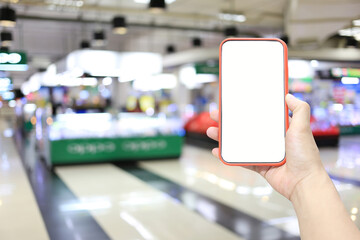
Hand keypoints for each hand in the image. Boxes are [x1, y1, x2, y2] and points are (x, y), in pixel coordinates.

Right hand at [206, 94, 325, 200]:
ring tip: (211, 131)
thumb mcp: (303, 128)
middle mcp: (271, 140)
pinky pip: (240, 160)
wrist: (303, 183)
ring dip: (225, 137)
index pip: (260, 115)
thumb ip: (299, 109)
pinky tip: (217, 151)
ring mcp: (264, 153)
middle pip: (246, 127)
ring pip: (240, 143)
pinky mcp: (259, 166)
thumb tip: (288, 95)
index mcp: (280, 129)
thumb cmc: (305, 155)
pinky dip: (228, 156)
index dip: (247, 109)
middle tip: (216, 115)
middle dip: (229, 121)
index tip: (234, 103)